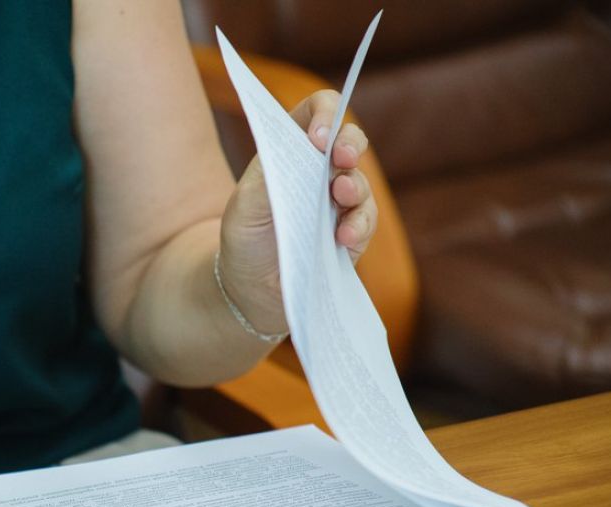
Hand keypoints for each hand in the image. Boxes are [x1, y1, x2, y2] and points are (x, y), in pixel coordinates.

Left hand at [218, 90, 377, 333]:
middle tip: (341, 156)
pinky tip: (343, 237)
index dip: (324, 113)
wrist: (249, 291)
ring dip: (354, 184)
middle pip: (348, 139)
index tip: (318, 135)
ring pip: (360, 180)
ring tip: (339, 195)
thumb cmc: (244, 240)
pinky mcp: (352, 233)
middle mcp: (319, 171)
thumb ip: (272, 178)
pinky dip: (359, 224)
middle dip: (350, 142)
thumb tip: (306, 153)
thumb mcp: (244, 208)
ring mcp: (338, 202)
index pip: (315, 112)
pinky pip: (366, 220)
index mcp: (290, 151)